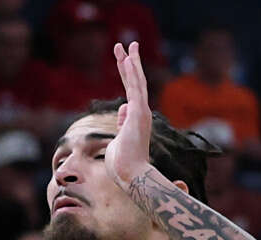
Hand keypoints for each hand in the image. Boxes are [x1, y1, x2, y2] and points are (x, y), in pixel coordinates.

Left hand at [104, 41, 152, 188]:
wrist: (130, 174)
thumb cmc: (122, 162)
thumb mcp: (118, 138)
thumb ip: (122, 121)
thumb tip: (122, 106)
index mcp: (136, 117)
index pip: (132, 91)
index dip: (128, 74)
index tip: (124, 61)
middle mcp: (141, 112)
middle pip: (135, 81)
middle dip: (130, 62)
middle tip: (126, 44)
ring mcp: (141, 112)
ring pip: (137, 81)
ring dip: (131, 62)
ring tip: (126, 45)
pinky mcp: (138, 114)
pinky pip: (135, 89)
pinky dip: (132, 74)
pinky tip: (127, 60)